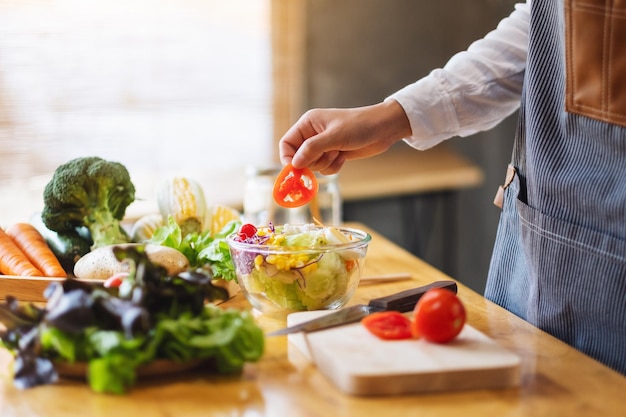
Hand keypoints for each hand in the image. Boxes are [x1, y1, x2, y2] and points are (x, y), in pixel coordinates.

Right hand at [279, 100, 410, 174]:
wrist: (384, 128)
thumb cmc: (360, 125)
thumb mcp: (335, 136)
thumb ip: (312, 149)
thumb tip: (295, 164)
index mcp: (308, 123)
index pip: (287, 143)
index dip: (288, 158)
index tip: (296, 170)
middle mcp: (313, 134)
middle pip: (299, 157)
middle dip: (313, 161)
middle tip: (328, 155)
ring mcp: (323, 145)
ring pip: (313, 165)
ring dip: (325, 164)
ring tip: (339, 153)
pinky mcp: (333, 154)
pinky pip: (325, 168)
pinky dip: (333, 167)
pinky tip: (344, 157)